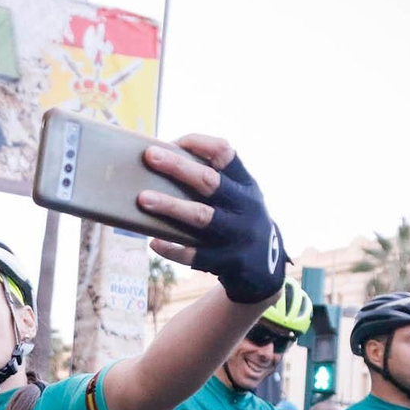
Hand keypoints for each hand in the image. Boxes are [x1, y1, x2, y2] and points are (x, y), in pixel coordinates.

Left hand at [137, 137, 285, 304]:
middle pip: (210, 182)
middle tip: (150, 155)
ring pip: (201, 216)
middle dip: (178, 167)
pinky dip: (172, 249)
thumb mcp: (239, 197)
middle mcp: (245, 207)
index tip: (174, 142)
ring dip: (170, 206)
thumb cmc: (238, 220)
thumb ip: (213, 181)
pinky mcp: (228, 261)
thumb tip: (161, 160)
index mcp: (246, 185)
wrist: (266, 268)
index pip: (225, 154)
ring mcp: (237, 235)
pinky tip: (154, 242)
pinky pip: (195, 255)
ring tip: (142, 198)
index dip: (199, 144)